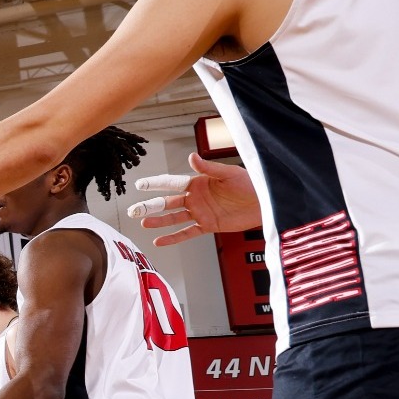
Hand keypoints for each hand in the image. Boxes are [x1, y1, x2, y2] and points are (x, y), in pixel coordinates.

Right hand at [125, 153, 261, 245]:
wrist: (263, 202)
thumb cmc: (250, 184)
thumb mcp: (228, 173)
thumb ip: (208, 168)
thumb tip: (191, 158)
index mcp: (198, 183)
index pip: (171, 183)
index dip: (155, 184)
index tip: (140, 185)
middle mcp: (196, 198)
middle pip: (167, 203)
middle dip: (150, 206)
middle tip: (134, 210)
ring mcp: (200, 213)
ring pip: (173, 218)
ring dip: (159, 221)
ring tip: (144, 223)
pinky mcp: (207, 225)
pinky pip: (187, 232)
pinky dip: (173, 238)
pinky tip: (160, 241)